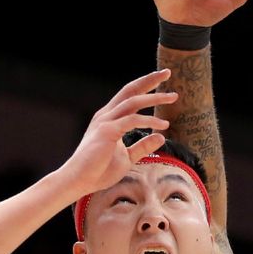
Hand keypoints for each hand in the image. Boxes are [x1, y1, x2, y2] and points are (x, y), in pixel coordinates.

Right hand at [63, 69, 177, 194]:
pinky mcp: (107, 131)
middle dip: (149, 80)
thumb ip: (143, 146)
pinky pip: (132, 120)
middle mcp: (107, 115)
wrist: (80, 180)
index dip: (145, 86)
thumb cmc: (100, 171)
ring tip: (173, 97)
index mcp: (109, 118)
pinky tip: (163, 125)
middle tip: (168, 72)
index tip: (163, 79)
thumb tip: (161, 136)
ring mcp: (105, 121)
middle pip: (130, 90)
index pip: (129, 95)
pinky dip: (149, 121)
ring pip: (133, 102)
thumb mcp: (127, 157)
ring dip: (154, 97)